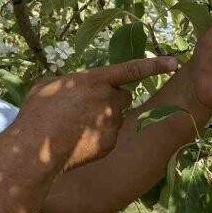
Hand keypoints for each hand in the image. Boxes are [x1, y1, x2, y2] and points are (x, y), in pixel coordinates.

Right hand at [19, 56, 178, 170]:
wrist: (35, 149)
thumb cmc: (36, 114)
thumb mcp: (46, 87)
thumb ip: (65, 81)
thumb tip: (68, 84)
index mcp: (94, 80)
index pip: (132, 69)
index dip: (155, 65)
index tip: (175, 63)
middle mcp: (108, 99)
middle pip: (124, 96)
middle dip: (112, 100)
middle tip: (88, 109)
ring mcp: (111, 122)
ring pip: (116, 117)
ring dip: (104, 119)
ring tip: (76, 128)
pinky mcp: (110, 142)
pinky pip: (109, 136)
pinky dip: (98, 139)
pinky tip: (79, 143)